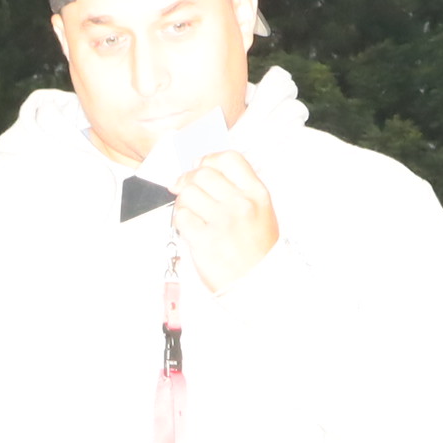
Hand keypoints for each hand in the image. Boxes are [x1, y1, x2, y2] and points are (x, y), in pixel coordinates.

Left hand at [173, 149, 278, 290]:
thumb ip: (239, 189)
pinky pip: (181, 216)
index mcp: (257, 194)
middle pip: (202, 173)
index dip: (209, 159)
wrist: (259, 284)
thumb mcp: (262, 212)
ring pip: (188, 192)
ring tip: (191, 211)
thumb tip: (206, 168)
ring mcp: (222, 222)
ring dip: (183, 200)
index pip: (229, 159)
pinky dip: (181, 219)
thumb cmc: (258, 251)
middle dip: (189, 179)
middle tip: (187, 188)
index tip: (201, 166)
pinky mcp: (204, 240)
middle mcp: (240, 204)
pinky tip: (190, 226)